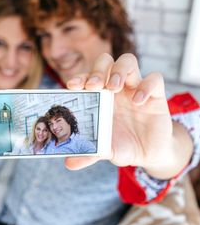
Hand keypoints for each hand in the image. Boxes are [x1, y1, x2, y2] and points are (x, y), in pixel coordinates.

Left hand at [65, 53, 192, 178]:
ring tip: (114, 87)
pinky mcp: (156, 95)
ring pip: (128, 61)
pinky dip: (146, 86)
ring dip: (119, 70)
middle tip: (94, 86)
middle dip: (98, 70)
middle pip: (106, 62)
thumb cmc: (124, 146)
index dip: (80, 77)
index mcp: (100, 98)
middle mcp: (116, 89)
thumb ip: (89, 154)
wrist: (149, 154)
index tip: (73, 86)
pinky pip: (155, 79)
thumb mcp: (106, 152)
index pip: (87, 78)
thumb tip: (68, 163)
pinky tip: (138, 102)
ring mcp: (136, 88)